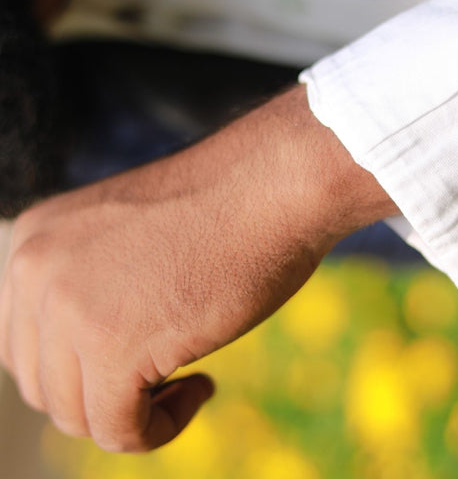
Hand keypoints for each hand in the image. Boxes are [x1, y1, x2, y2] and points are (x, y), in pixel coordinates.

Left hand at [0, 85, 394, 451]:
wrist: (276, 181)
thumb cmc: (224, 206)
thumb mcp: (130, 237)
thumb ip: (90, 283)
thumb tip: (88, 358)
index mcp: (35, 237)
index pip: (27, 344)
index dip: (84, 366)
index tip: (142, 355)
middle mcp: (35, 268)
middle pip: (44, 384)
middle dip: (105, 392)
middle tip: (168, 370)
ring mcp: (70, 306)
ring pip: (78, 415)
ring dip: (135, 412)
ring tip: (189, 375)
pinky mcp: (114, 345)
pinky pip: (121, 431)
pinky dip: (162, 427)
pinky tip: (203, 384)